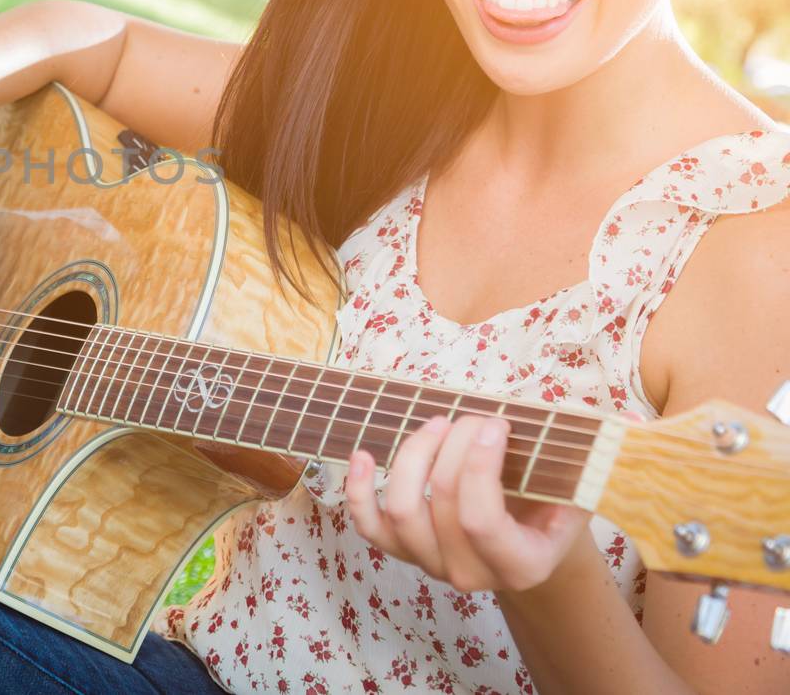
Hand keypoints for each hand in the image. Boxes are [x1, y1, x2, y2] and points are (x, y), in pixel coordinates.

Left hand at [343, 415, 589, 592]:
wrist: (526, 540)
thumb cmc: (553, 505)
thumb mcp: (581, 488)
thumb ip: (600, 459)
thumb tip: (632, 424)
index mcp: (521, 565)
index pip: (482, 519)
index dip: (479, 466)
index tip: (495, 423)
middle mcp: (471, 574)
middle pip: (441, 505)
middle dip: (451, 447)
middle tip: (472, 415)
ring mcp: (432, 564)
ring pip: (402, 511)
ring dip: (412, 457)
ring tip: (437, 424)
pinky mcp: (402, 550)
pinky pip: (369, 526)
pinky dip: (357, 490)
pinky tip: (363, 454)